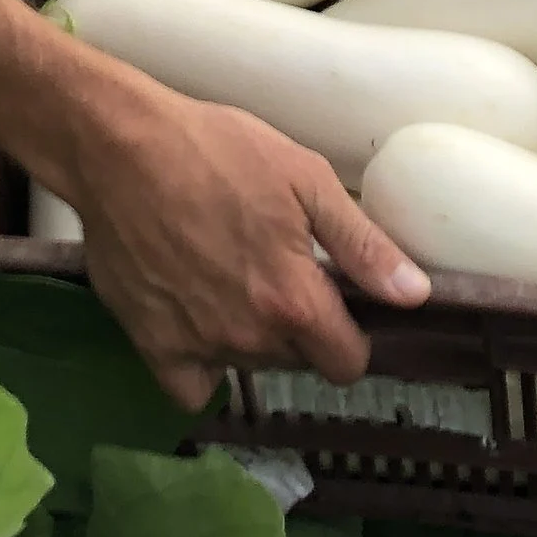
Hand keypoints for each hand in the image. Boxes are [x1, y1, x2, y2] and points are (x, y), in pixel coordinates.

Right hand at [68, 82, 430, 408]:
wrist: (121, 147)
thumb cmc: (218, 150)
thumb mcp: (304, 178)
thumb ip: (362, 244)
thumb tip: (415, 295)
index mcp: (294, 302)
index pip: (346, 362)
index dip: (351, 335)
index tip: (337, 303)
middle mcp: (249, 338)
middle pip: (297, 360)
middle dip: (300, 328)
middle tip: (278, 272)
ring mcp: (198, 347)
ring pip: (249, 367)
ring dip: (253, 338)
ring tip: (233, 278)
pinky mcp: (151, 346)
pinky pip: (192, 388)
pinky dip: (203, 367)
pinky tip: (200, 321)